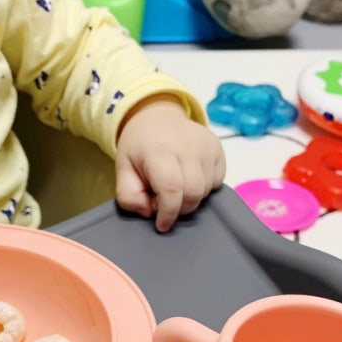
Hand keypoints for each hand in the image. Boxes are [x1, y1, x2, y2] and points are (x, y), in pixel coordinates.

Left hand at [115, 94, 225, 232]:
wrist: (157, 117)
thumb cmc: (139, 147)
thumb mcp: (122, 170)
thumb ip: (128, 196)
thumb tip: (148, 212)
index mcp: (160, 150)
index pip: (172, 189)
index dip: (168, 213)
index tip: (162, 224)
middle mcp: (188, 146)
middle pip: (193, 194)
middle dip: (178, 208)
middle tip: (163, 201)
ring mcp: (207, 146)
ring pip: (205, 191)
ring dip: (189, 199)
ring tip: (174, 187)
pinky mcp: (219, 149)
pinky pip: (216, 183)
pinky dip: (203, 189)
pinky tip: (188, 179)